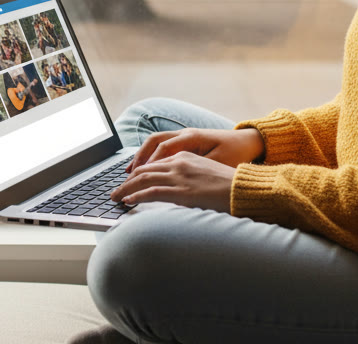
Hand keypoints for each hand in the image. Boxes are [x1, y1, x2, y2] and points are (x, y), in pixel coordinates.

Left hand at [111, 151, 235, 211]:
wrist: (243, 188)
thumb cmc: (228, 185)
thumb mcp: (205, 174)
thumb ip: (187, 177)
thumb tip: (175, 190)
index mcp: (184, 156)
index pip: (154, 164)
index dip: (138, 173)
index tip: (129, 182)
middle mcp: (179, 163)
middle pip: (144, 170)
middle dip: (127, 181)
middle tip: (115, 191)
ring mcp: (179, 176)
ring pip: (143, 179)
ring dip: (126, 189)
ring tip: (115, 197)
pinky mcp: (180, 190)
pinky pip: (151, 192)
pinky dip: (136, 196)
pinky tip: (128, 201)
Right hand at [125, 128, 264, 172]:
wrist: (249, 141)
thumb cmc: (236, 153)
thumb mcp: (219, 165)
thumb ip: (199, 172)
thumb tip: (179, 183)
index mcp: (192, 137)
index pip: (163, 149)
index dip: (149, 164)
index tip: (138, 178)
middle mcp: (185, 134)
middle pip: (154, 142)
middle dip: (138, 159)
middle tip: (127, 176)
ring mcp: (185, 136)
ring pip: (156, 142)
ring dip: (142, 156)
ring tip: (130, 172)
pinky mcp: (186, 141)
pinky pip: (163, 145)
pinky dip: (152, 156)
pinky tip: (146, 168)